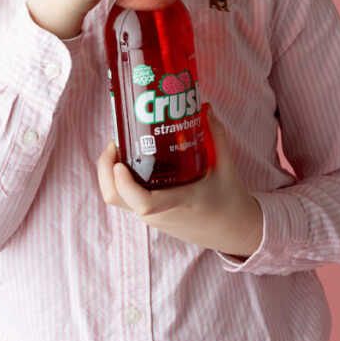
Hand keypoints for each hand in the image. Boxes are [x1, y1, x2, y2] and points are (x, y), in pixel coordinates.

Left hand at [97, 108, 263, 258]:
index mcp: (180, 202)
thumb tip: (206, 106)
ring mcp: (153, 217)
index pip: (143, 203)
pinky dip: (120, 181)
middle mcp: (160, 213)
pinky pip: (126, 200)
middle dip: (106, 169)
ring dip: (110, 174)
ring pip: (117, 199)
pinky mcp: (151, 217)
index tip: (119, 161)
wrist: (233, 234)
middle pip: (116, 198)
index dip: (125, 184)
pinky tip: (130, 160)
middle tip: (115, 142)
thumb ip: (216, 135)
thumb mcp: (226, 167)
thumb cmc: (230, 201)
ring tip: (120, 146)